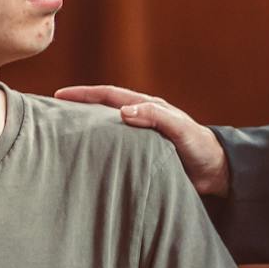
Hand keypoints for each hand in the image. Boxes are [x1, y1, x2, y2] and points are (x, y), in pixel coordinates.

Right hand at [54, 84, 231, 195]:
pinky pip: (114, 148)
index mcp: (147, 107)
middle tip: (51, 112)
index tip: (60, 96)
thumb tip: (123, 111)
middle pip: (103, 108)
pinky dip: (98, 148)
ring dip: (86, 128)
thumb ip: (155, 118)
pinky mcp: (141, 156)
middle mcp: (140, 119)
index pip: (109, 95)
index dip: (84, 94)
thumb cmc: (200, 148)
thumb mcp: (180, 130)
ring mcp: (139, 137)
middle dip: (78, 107)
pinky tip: (85, 159)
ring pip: (106, 128)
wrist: (216, 173)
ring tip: (61, 134)